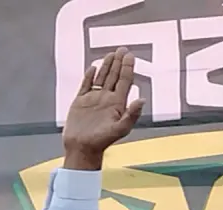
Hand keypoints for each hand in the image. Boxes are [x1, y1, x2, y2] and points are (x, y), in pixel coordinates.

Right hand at [62, 47, 145, 169]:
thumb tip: (142, 99)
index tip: (129, 55)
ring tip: (111, 54)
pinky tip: (93, 68)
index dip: (127, 68)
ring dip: (106, 66)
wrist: (81, 148)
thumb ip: (132, 114)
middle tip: (122, 49)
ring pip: (101, 78)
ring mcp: (93, 100)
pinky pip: (85, 86)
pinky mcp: (80, 102)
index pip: (124, 81)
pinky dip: (89, 76)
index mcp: (117, 103)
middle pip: (114, 76)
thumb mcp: (120, 129)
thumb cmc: (101, 142)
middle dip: (118, 63)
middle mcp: (106, 99)